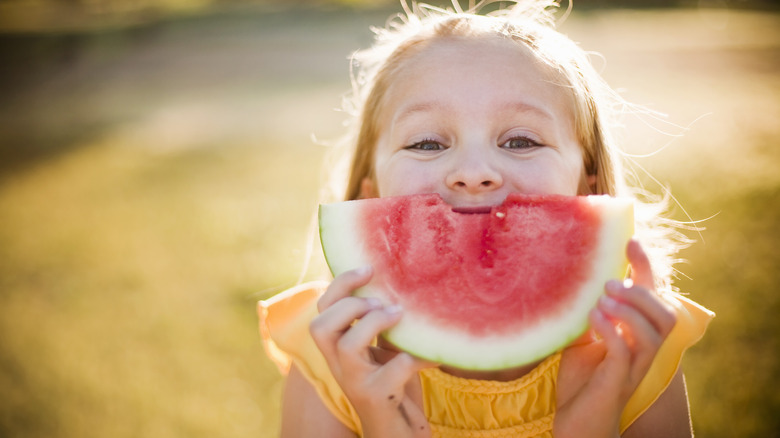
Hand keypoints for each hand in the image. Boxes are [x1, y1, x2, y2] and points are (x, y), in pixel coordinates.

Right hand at [309, 266, 433, 437]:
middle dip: (350, 305)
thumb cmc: (393, 386)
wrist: (396, 433)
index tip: (369, 268)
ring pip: (347, 346)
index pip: (322, 309)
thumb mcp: (383, 349)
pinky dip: (418, 356)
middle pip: (320, 326)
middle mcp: (339, 366)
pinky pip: (394, 370)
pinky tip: (434, 355)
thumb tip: (399, 283)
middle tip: (382, 303)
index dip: (341, 284)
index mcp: (338, 349)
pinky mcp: (378, 398)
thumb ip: (381, 323)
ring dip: (374, 323)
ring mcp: (356, 383)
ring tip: (399, 316)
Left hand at [555, 239, 676, 437]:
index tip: (631, 241)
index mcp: (638, 336)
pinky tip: (594, 318)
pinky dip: (612, 330)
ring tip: (602, 300)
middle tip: (610, 283)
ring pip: (656, 333)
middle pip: (667, 315)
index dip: (647, 268)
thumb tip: (573, 274)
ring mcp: (635, 368)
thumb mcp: (581, 336)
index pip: (654, 297)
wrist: (575, 421)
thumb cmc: (579, 378)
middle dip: (643, 292)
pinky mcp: (618, 382)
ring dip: (631, 309)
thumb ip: (585, 310)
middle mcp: (644, 352)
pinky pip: (625, 352)